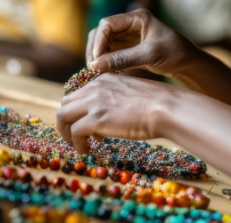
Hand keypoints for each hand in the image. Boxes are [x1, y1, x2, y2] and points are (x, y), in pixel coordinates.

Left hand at [56, 72, 182, 151]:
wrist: (166, 108)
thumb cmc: (158, 103)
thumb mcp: (132, 93)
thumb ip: (117, 100)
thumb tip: (113, 116)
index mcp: (105, 79)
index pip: (79, 93)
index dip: (78, 110)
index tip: (84, 123)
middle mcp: (95, 87)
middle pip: (66, 103)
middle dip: (67, 120)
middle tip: (74, 135)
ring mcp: (94, 102)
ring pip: (64, 116)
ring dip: (66, 132)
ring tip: (76, 145)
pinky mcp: (95, 119)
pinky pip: (75, 132)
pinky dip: (77, 143)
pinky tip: (85, 151)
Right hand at [86, 9, 204, 75]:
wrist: (188, 62)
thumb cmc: (174, 53)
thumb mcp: (149, 55)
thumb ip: (123, 59)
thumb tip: (95, 66)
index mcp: (137, 17)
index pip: (107, 24)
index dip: (99, 41)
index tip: (96, 59)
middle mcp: (129, 24)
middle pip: (101, 33)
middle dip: (95, 50)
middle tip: (93, 69)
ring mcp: (127, 36)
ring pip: (102, 44)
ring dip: (98, 57)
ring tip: (98, 73)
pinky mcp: (127, 48)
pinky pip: (109, 53)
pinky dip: (104, 62)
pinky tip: (105, 73)